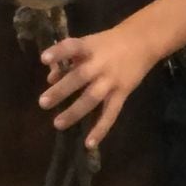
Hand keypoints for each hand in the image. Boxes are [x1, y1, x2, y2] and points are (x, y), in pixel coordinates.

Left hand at [38, 23, 155, 148]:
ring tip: (58, 124)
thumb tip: (51, 78)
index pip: (72, 47)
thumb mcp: (88, 44)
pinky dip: (100, 129)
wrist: (143, 41)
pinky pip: (110, 113)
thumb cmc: (108, 44)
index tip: (43, 59)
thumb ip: (68, 60)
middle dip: (61, 90)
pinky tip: (89, 144)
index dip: (58, 52)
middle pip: (79, 77)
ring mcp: (112, 80)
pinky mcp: (122, 93)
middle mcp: (100, 64)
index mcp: (90, 48)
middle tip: (42, 102)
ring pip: (92, 98)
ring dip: (74, 112)